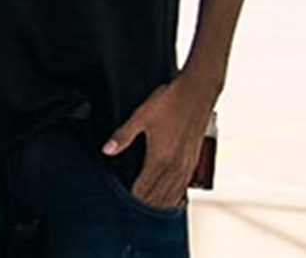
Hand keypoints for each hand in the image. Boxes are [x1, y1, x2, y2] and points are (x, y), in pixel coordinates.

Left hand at [104, 76, 218, 210]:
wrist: (198, 92)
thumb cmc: (171, 101)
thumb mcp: (141, 116)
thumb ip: (123, 135)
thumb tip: (107, 150)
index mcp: (160, 158)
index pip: (144, 188)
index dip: (133, 198)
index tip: (124, 205)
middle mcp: (175, 165)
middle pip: (158, 195)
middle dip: (146, 204)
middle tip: (135, 213)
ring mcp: (186, 164)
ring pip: (173, 193)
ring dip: (161, 203)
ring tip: (151, 211)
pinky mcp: (193, 159)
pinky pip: (184, 185)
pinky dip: (176, 195)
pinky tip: (173, 199)